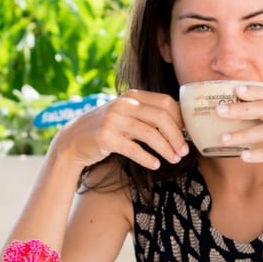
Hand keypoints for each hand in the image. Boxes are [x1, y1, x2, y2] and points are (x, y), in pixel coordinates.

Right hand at [53, 89, 189, 169]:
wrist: (73, 140)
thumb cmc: (107, 129)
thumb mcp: (126, 115)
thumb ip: (148, 115)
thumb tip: (181, 125)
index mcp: (132, 96)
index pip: (166, 103)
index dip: (181, 120)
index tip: (188, 135)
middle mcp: (123, 105)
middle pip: (161, 117)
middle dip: (177, 136)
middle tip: (183, 151)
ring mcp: (113, 120)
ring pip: (150, 134)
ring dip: (166, 149)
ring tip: (174, 160)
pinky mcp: (106, 138)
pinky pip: (134, 149)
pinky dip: (148, 158)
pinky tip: (155, 165)